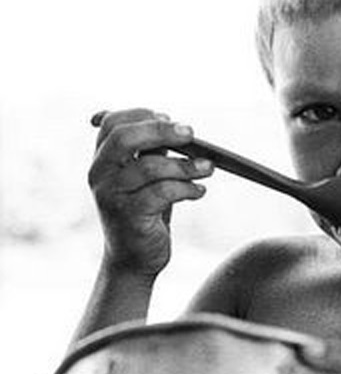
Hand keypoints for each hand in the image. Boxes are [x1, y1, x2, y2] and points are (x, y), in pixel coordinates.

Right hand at [88, 108, 213, 276]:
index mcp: (102, 159)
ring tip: (208, 169)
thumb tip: (177, 127)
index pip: (111, 122)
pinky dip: (187, 189)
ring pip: (149, 167)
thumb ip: (152, 151)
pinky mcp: (128, 215)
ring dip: (186, 165)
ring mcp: (111, 195)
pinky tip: (199, 192)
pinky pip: (162, 192)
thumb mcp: (146, 176)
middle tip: (191, 134)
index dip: (141, 114)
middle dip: (161, 130)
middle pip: (124, 138)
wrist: (134, 258)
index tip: (169, 118)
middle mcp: (100, 174)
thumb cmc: (144, 211)